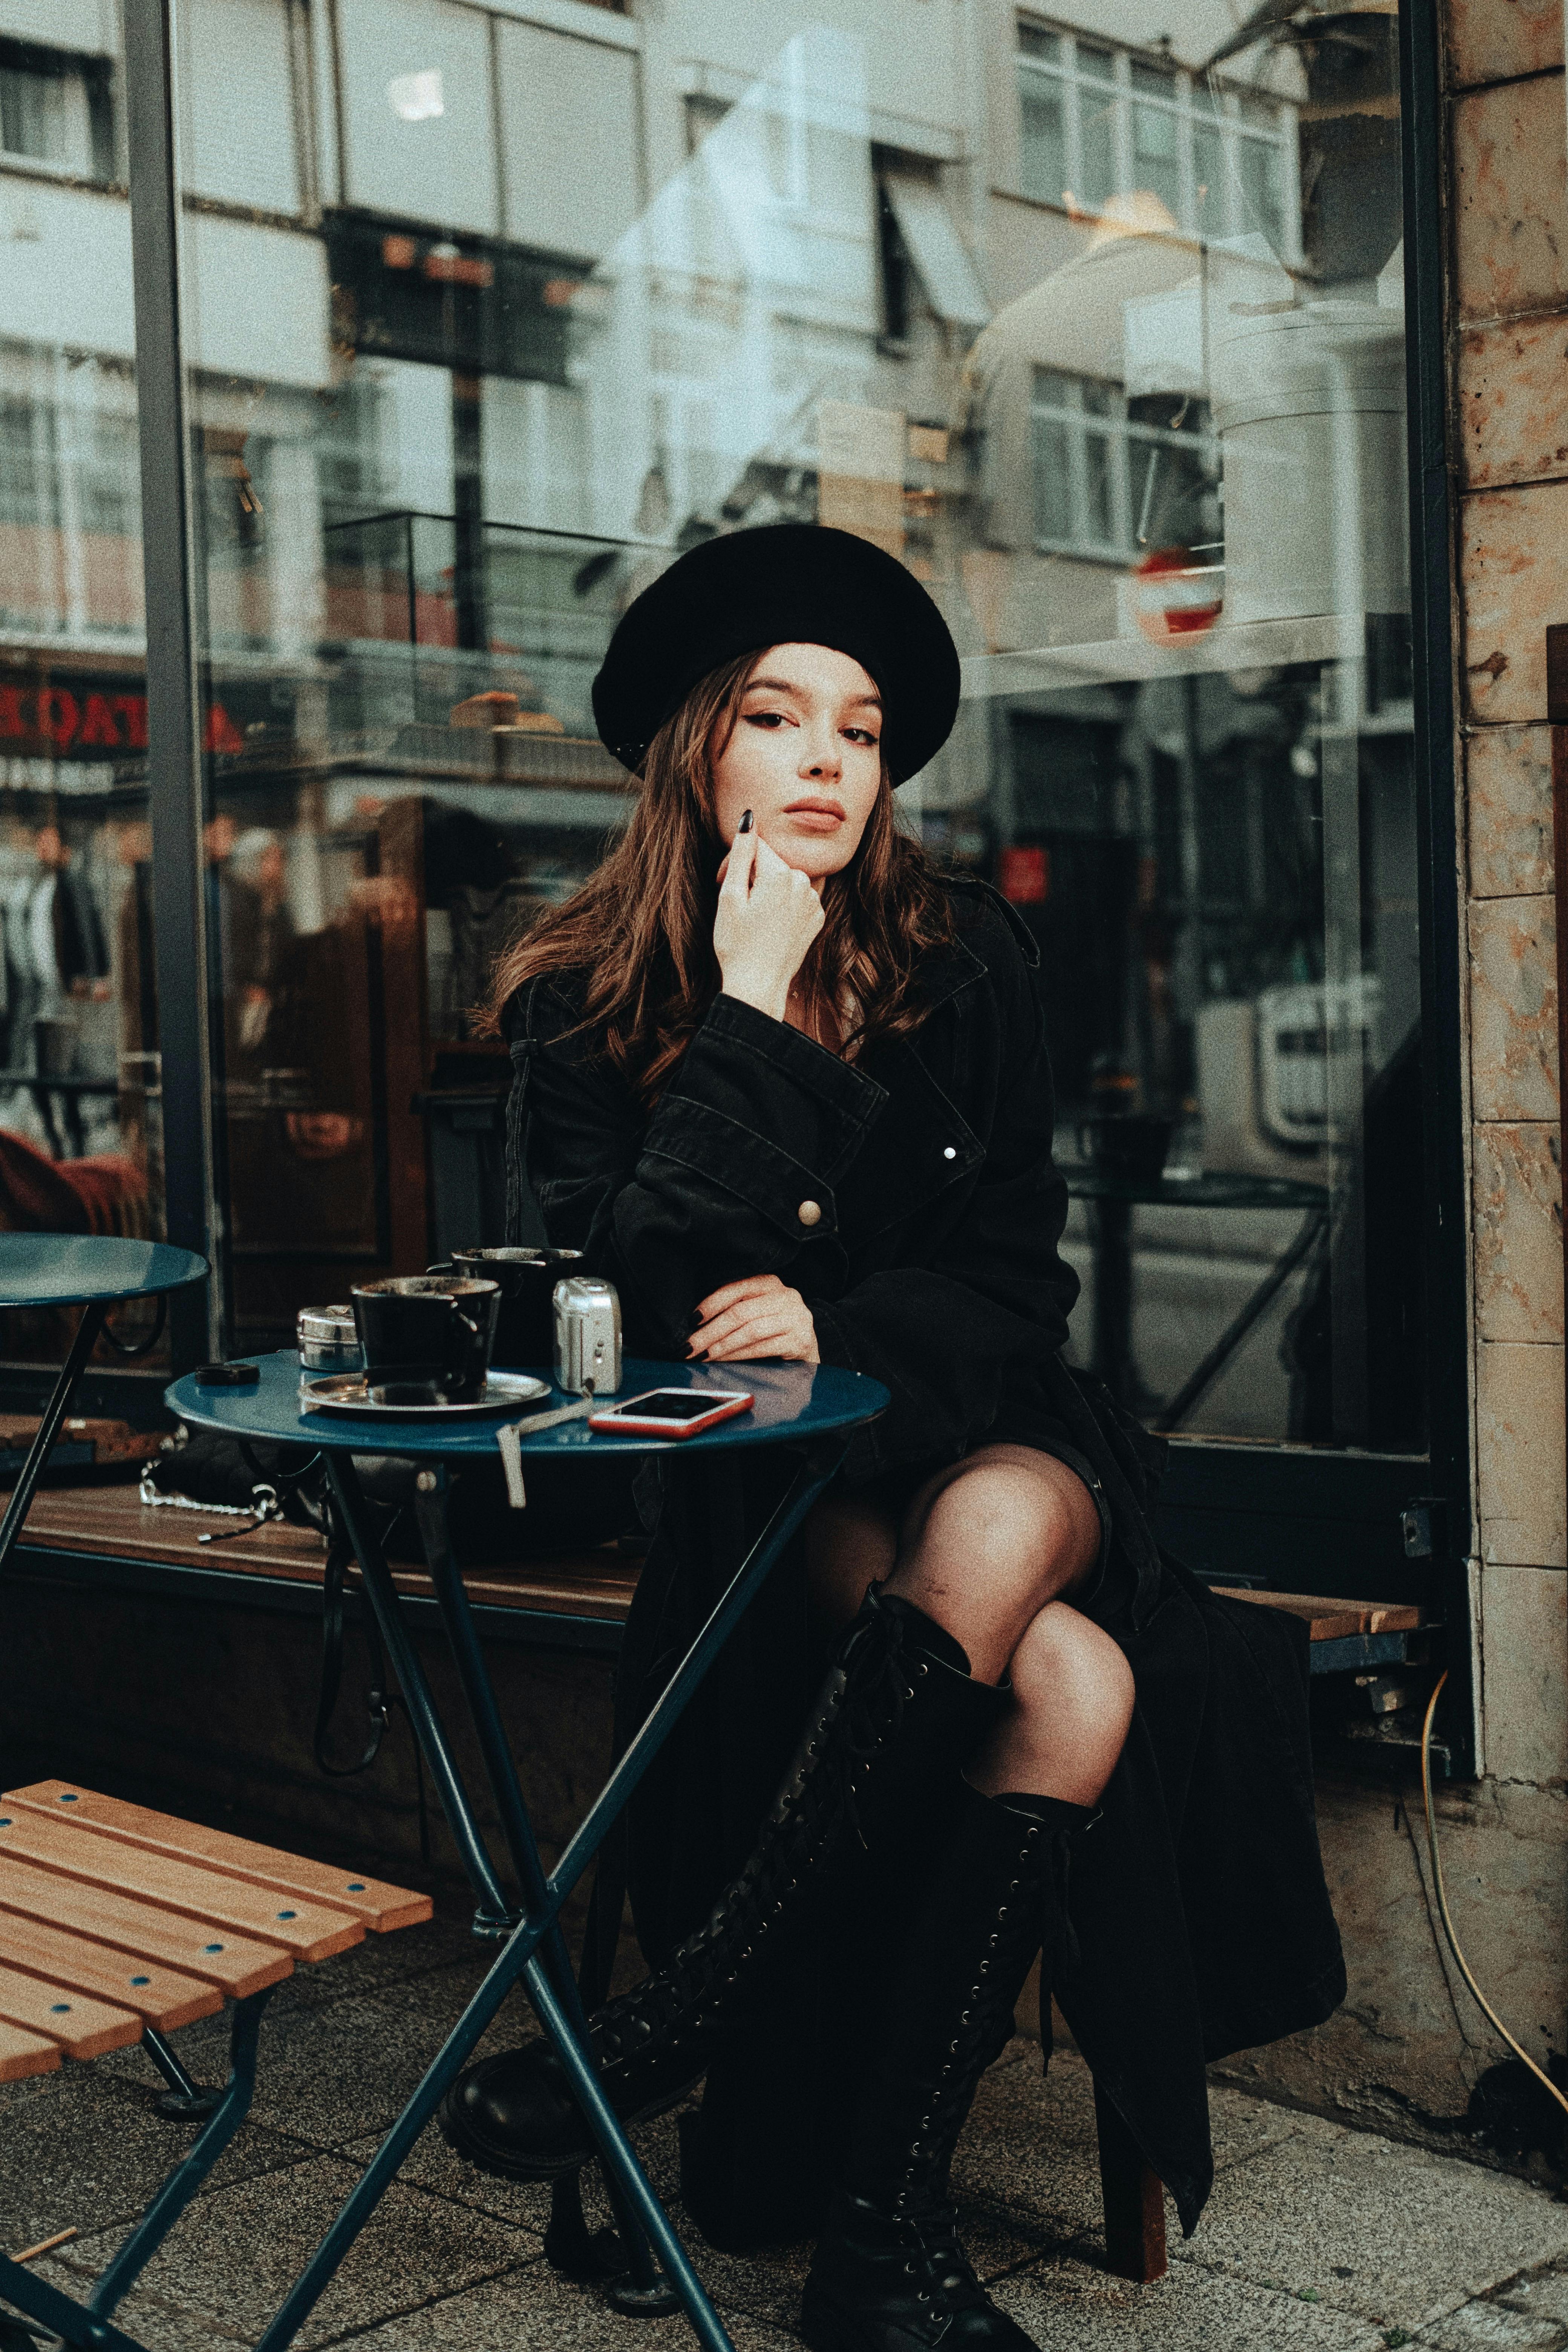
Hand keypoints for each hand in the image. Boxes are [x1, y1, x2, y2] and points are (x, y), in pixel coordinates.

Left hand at [689, 1274, 818, 1364]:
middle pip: (740, 1312)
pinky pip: (762, 1348)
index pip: (736, 1289)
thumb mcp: (757, 1309)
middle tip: (689, 1346)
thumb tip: (695, 1323)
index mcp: (771, 1283)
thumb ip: (735, 1308)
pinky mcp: (800, 1341)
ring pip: (750, 1331)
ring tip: (702, 1356)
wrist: (806, 1349)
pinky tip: (722, 1361)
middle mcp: (786, 1296)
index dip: (711, 1303)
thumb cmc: (773, 1328)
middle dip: (710, 1331)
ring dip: (721, 1346)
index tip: (692, 1320)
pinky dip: (738, 1356)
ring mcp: (796, 1318)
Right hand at [713, 822, 823, 1023]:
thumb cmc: (737, 944)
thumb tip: (749, 819)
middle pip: (772, 862)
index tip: (722, 881)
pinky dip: (784, 903)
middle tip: (735, 901)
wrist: (759, 985)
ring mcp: (814, 901)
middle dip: (752, 874)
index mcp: (781, 874)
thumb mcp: (730, 896)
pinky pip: (798, 897)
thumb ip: (742, 854)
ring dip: (768, 888)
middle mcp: (804, 883)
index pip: (755, 846)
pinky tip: (771, 923)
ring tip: (753, 915)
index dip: (735, 861)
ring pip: (785, 879)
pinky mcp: (817, 917)